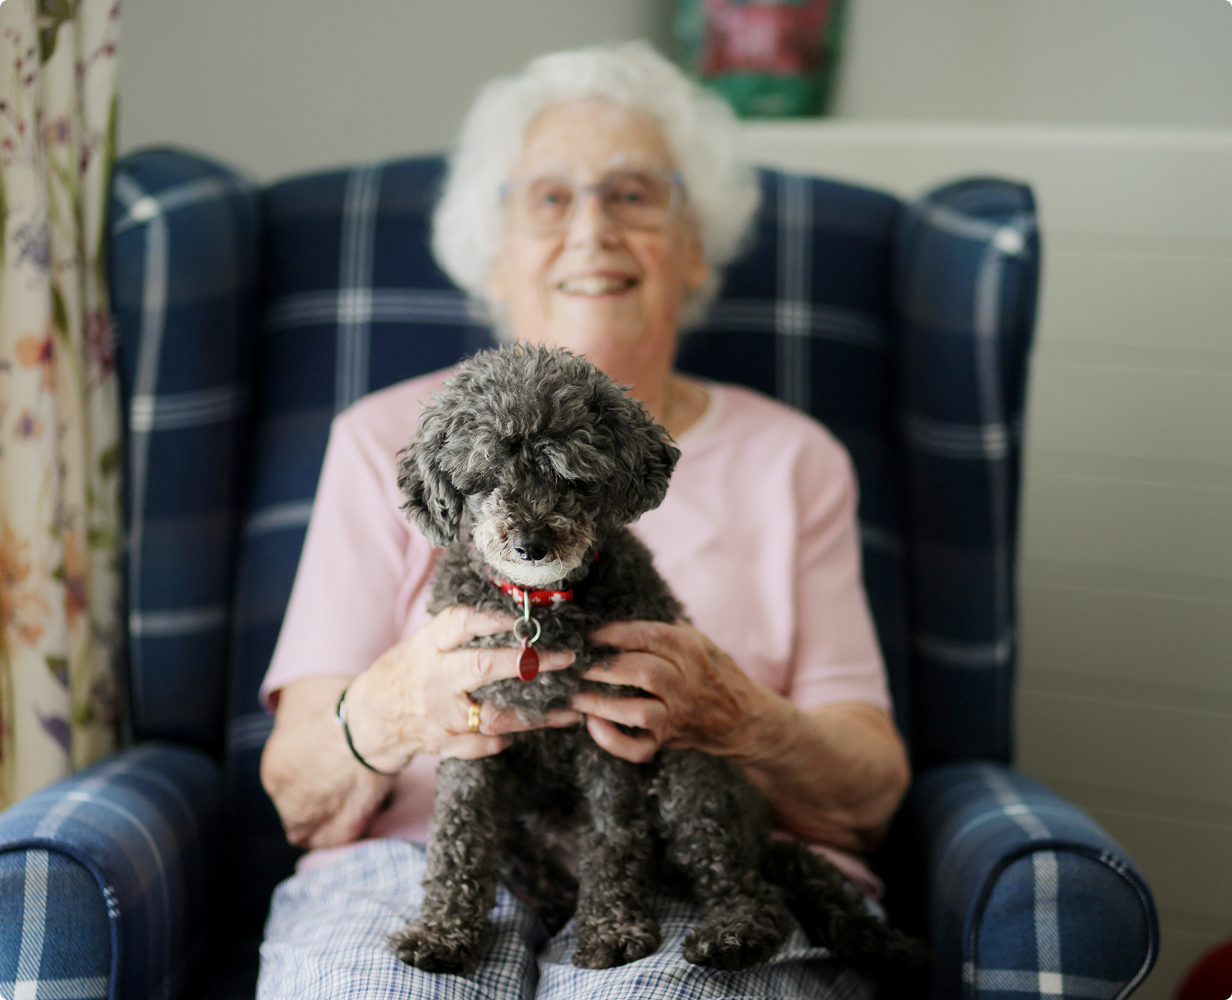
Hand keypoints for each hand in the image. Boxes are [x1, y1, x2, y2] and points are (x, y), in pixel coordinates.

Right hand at [343, 605, 579, 765]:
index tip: (528, 615)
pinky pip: (483, 744)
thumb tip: (513, 607)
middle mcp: (435, 678)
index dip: (496, 618)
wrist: (369, 719)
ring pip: (492, 715)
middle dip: (526, 663)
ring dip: (535, 713)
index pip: (462, 624)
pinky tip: (537, 727)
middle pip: (482, 667)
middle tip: (565, 657)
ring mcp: (440, 714)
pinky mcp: (444, 743)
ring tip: (570, 705)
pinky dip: (508, 739)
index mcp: (429, 645)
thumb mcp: (424, 642)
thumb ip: (460, 629)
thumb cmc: (408, 671)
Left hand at [570, 620, 769, 763]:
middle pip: (641, 671)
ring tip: (576, 695)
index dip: (614, 633)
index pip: (649, 636)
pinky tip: (593, 725)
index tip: (588, 632)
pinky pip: (639, 749)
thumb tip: (622, 608)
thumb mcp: (700, 641)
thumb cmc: (714, 673)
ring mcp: (677, 714)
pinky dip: (613, 741)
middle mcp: (684, 682)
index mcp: (691, 651)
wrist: (746, 720)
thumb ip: (668, 627)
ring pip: (639, 711)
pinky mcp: (668, 740)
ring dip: (603, 703)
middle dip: (604, 667)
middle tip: (575, 663)